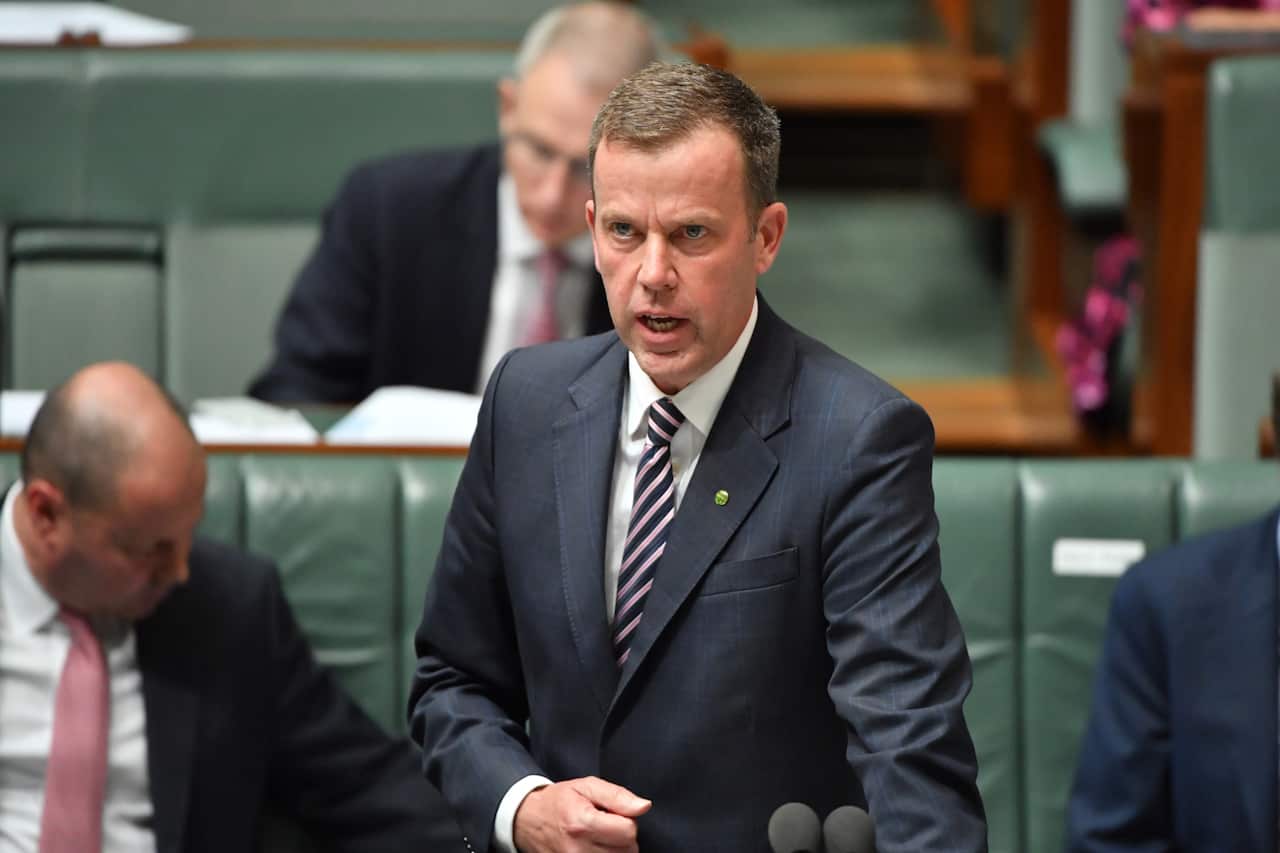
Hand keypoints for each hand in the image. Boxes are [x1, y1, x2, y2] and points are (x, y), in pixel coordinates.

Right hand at [512, 775, 651, 851]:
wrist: (528, 820)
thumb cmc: (558, 801)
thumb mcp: (586, 786)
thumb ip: (617, 796)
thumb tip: (643, 806)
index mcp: (583, 822)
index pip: (628, 831)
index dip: (626, 819)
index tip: (613, 814)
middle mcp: (578, 849)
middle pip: (627, 850)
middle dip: (622, 836)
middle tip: (606, 825)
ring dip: (616, 850)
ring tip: (599, 837)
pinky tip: (596, 848)